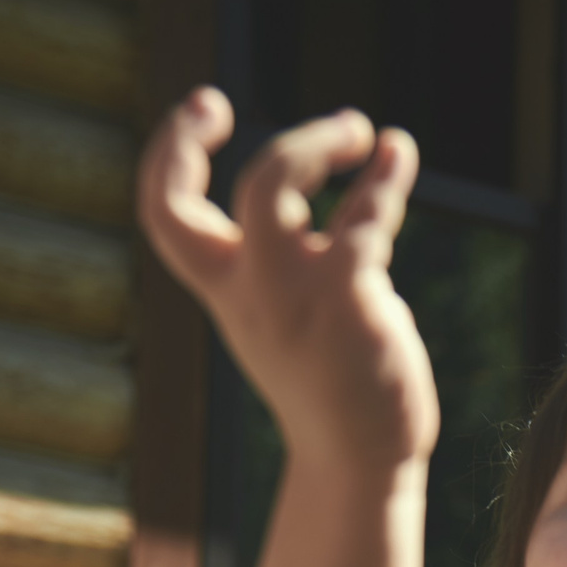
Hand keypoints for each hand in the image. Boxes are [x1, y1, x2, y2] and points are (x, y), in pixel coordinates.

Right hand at [138, 89, 440, 470]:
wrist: (356, 461)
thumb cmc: (332, 385)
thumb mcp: (295, 312)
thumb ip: (302, 255)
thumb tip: (353, 200)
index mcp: (226, 287)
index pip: (166, 212)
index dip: (172, 150)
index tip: (209, 105)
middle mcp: (251, 285)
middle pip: (229, 186)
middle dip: (284, 138)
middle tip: (340, 127)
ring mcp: (294, 290)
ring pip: (274, 184)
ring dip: (318, 141)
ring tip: (365, 132)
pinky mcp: (347, 299)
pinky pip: (363, 219)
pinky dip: (386, 178)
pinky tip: (400, 156)